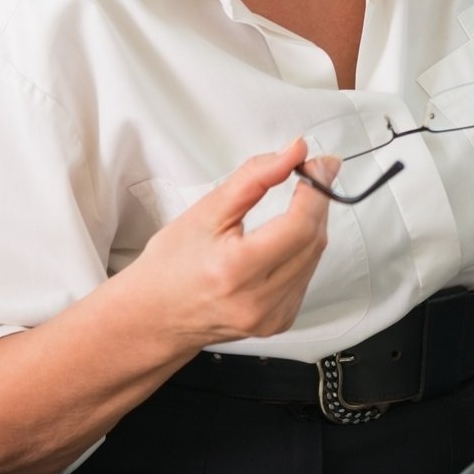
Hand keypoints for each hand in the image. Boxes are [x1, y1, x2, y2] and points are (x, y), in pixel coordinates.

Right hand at [128, 138, 337, 348]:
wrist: (156, 316)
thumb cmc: (171, 265)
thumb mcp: (207, 211)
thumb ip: (255, 176)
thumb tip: (295, 152)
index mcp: (235, 271)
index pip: (299, 226)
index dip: (316, 190)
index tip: (318, 165)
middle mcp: (257, 301)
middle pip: (313, 240)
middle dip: (317, 201)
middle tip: (310, 175)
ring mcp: (271, 317)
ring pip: (315, 257)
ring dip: (312, 224)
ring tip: (295, 204)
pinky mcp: (280, 321)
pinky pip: (307, 275)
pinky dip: (304, 250)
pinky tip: (285, 239)